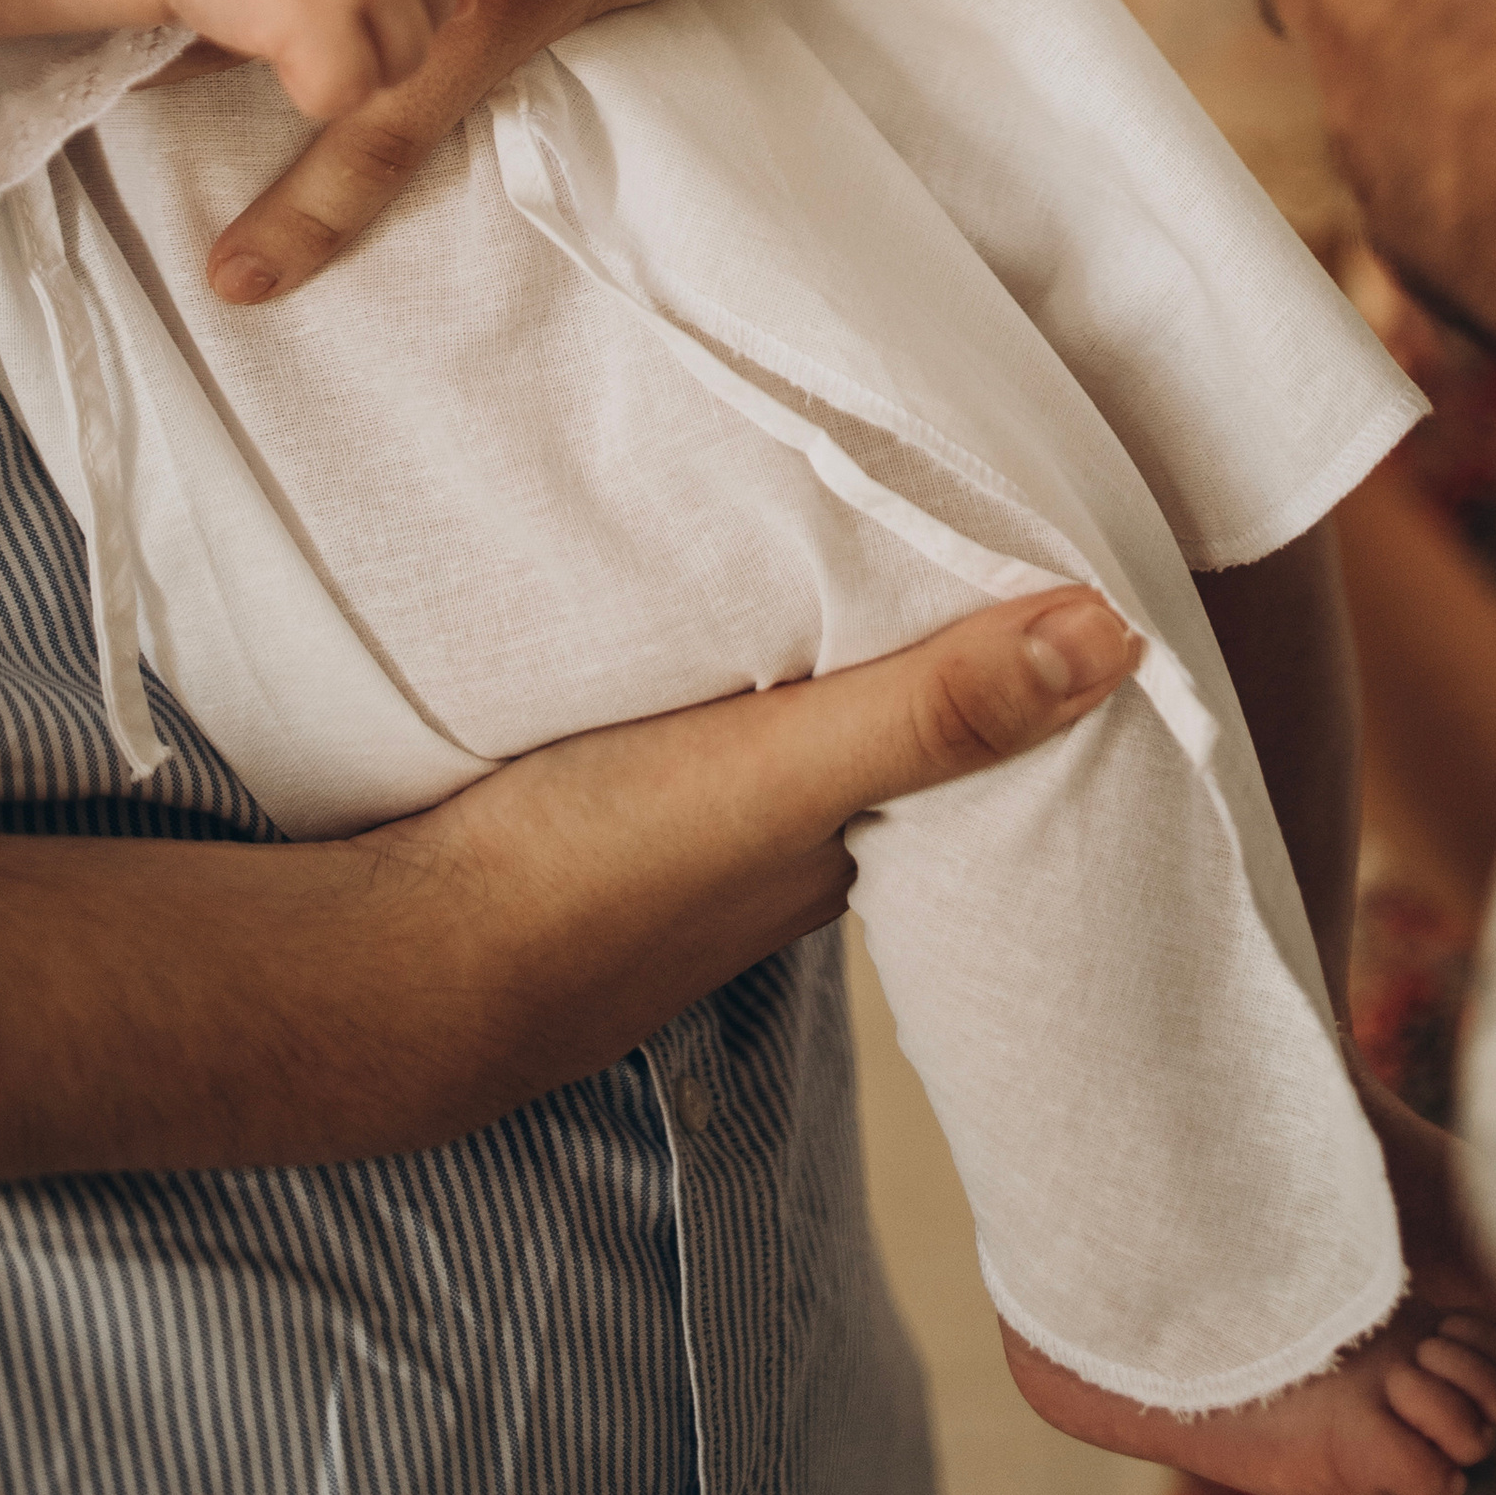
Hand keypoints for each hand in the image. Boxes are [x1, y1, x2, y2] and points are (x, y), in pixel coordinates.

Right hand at [0, 585, 1139, 1240]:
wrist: (382, 972)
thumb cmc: (585, 877)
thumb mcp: (777, 774)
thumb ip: (930, 710)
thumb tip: (1113, 636)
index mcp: (836, 858)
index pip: (960, 755)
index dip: (1003, 668)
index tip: (1049, 561)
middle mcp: (770, 867)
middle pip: (870, 745)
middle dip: (911, 656)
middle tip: (944, 523)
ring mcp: (669, 857)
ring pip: (772, 742)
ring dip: (803, 667)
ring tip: (828, 542)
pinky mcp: (580, 825)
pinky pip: (680, 734)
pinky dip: (708, 681)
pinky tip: (684, 620)